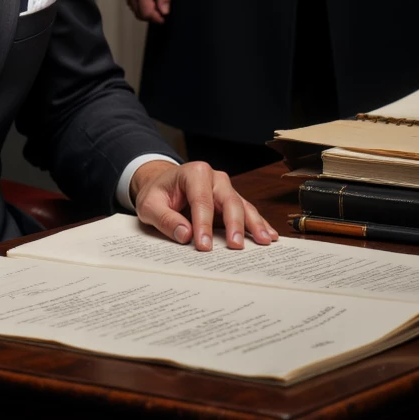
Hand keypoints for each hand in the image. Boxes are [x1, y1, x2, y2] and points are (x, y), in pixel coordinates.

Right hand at [120, 0, 173, 22]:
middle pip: (138, 12)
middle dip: (150, 15)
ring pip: (133, 6)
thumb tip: (164, 10)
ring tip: (155, 3)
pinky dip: (138, 1)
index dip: (156, 18)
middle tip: (161, 12)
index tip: (163, 18)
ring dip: (143, 9)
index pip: (146, 13)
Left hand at [130, 159, 277, 250]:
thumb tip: (184, 234)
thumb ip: (165, 218)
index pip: (201, 200)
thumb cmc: (157, 194)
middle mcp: (214, 178)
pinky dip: (258, 223)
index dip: (203, 224)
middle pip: (228, 200)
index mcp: (194, 173)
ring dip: (254, 224)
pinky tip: (268, 235)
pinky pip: (247, 212)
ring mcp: (225, 189)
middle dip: (234, 223)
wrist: (162, 185)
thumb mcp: (149, 205)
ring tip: (264, 241)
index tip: (204, 245)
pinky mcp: (230, 201)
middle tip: (235, 246)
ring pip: (242, 205)